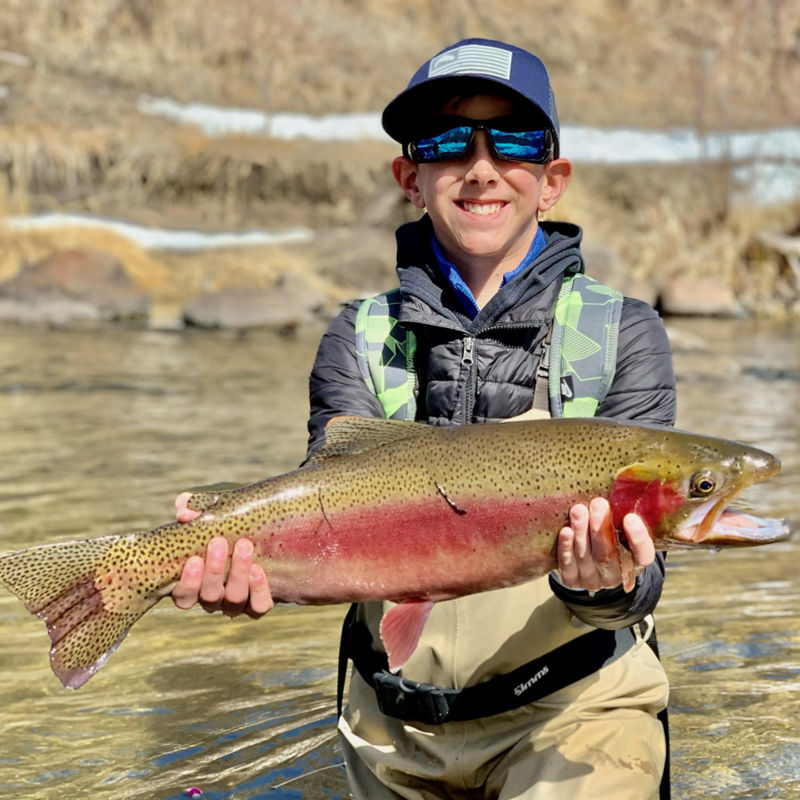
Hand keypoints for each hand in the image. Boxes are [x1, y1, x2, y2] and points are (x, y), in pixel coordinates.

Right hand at [171, 492, 273, 617]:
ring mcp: (237, 602)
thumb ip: (189, 507)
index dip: (187, 583)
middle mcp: (213, 597)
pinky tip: (257, 570)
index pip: (184, 596)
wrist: (260, 526)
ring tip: (244, 546)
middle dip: (214, 571)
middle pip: (209, 597)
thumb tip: (185, 514)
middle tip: (218, 543)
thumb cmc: (223, 519)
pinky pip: (258, 606)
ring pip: (233, 600)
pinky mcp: (260, 602)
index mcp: (194, 582)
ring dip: (238, 574)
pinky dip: (258, 590)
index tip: (194, 560)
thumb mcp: (206, 508)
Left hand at [557, 497, 654, 592]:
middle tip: (598, 504)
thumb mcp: (620, 527)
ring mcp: (592, 579)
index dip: (638, 539)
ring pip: (586, 557)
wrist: (588, 559)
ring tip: (578, 510)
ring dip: (581, 532)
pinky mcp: (572, 579)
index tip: (630, 518)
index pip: (643, 556)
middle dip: (601, 528)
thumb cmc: (608, 534)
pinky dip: (566, 548)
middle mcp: (614, 575)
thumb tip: (621, 487)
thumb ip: (622, 514)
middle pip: (608, 554)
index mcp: (634, 562)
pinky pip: (567, 565)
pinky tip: (565, 531)